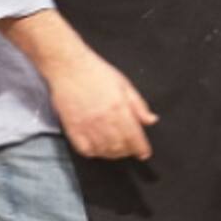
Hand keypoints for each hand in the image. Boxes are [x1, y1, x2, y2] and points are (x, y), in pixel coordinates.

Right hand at [49, 45, 157, 160]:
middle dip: (128, 151)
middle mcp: (104, 119)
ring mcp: (88, 126)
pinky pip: (86, 150)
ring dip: (113, 154)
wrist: (69, 66)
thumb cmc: (96, 72)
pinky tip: (98, 147)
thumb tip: (151, 120)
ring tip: (116, 149)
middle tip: (130, 149)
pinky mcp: (73, 128)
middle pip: (120, 147)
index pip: (135, 137)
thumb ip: (139, 105)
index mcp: (119, 108)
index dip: (141, 149)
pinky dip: (94, 152)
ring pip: (104, 151)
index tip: (144, 153)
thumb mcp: (124, 84)